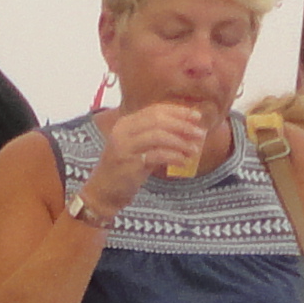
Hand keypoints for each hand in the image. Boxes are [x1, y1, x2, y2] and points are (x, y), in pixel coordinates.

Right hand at [80, 101, 222, 217]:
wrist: (104, 192)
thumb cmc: (126, 169)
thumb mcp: (139, 147)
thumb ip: (157, 135)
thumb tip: (187, 128)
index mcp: (126, 123)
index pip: (155, 110)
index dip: (178, 112)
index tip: (197, 117)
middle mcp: (123, 131)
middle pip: (158, 120)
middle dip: (182, 125)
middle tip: (199, 133)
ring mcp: (124, 147)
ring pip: (159, 136)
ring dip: (181, 142)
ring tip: (194, 150)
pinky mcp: (129, 164)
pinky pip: (157, 155)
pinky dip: (174, 156)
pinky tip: (184, 161)